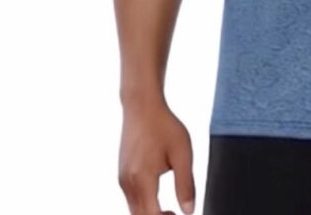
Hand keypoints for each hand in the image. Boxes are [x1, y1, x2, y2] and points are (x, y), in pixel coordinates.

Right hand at [118, 98, 196, 214]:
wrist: (141, 106)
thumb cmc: (163, 126)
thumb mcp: (182, 153)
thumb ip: (185, 184)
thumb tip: (189, 211)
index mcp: (142, 179)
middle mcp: (127, 183)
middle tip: (175, 214)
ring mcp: (122, 179)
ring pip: (134, 210)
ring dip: (149, 214)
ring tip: (169, 210)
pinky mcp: (121, 174)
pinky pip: (130, 200)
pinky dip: (143, 206)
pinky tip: (157, 197)